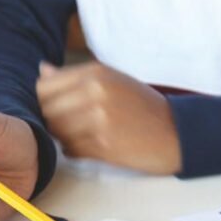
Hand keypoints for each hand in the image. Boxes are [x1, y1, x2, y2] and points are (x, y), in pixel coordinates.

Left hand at [36, 62, 181, 174]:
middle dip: (53, 120)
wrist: (177, 133)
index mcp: (96, 72)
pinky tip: (92, 146)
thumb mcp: (114, 80)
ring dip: (64, 137)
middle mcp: (95, 92)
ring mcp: (98, 120)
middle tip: (72, 125)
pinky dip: (75, 150)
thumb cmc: (144, 107)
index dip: (46, 100)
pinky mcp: (103, 145)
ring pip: (56, 131)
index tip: (59, 107)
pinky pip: (70, 150)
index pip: (45, 86)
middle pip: (47, 110)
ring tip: (83, 135)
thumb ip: (75, 76)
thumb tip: (42, 69)